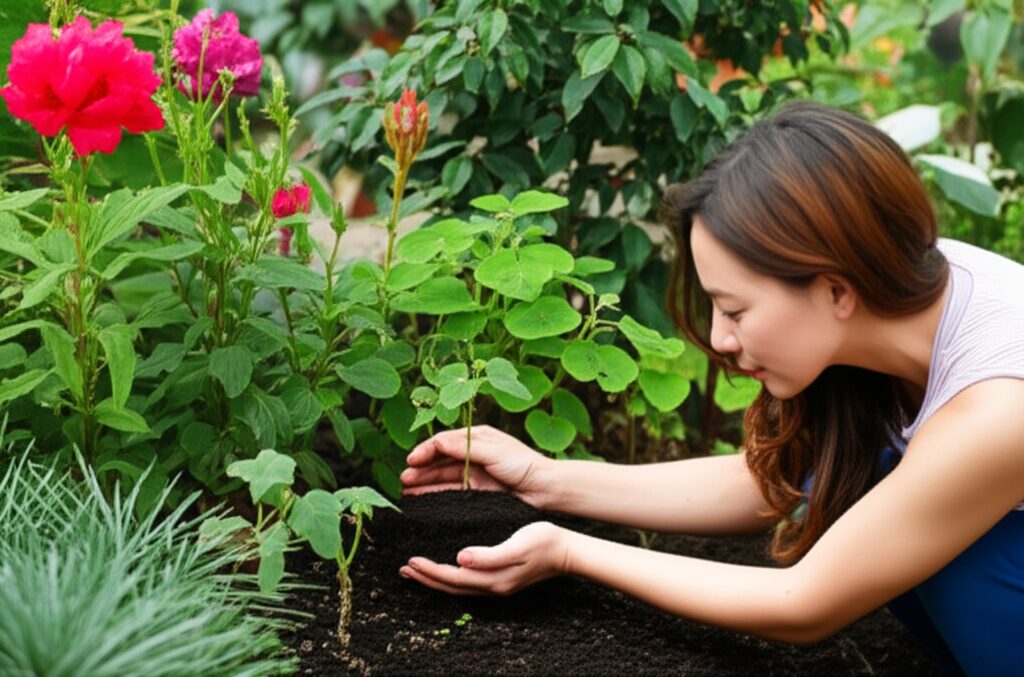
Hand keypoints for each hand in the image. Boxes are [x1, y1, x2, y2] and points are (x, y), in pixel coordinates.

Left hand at [399, 521, 570, 595]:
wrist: (567, 551)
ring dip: (435, 579)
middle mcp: (492, 586)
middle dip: (426, 578)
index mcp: (493, 579)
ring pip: (457, 586)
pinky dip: (450, 577)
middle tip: (403, 568)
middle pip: (451, 586)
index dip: (430, 571)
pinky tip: (446, 569)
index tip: (411, 560)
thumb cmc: (544, 542)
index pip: (453, 578)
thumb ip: (489, 555)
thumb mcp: (518, 544)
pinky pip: (467, 582)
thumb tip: (460, 558)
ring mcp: (496, 585)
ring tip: (416, 571)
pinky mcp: (500, 579)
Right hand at [400, 425, 552, 507]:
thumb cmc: (522, 464)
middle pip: (440, 461)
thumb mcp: (490, 450)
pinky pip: (452, 492)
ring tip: (407, 491)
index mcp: (477, 438)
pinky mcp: (478, 493)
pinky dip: (436, 495)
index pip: (443, 442)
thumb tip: (434, 443)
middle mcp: (473, 454)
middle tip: (404, 480)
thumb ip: (462, 446)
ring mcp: (475, 474)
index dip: (425, 450)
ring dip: (424, 483)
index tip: (411, 461)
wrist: (545, 490)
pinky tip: (423, 500)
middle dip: (420, 469)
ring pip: (443, 478)